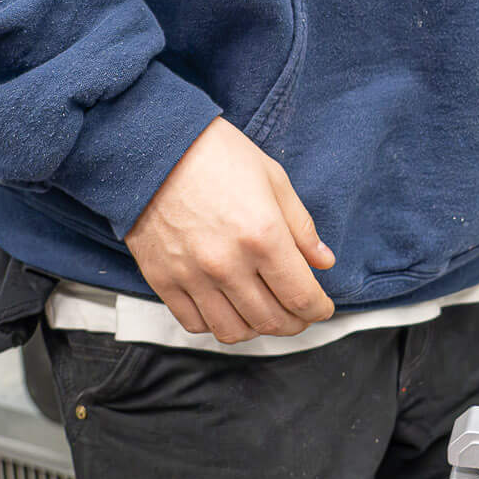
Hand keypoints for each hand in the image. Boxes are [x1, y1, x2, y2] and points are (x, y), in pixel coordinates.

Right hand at [123, 117, 335, 340]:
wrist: (155, 146)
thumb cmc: (215, 154)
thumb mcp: (273, 179)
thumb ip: (301, 227)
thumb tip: (323, 261)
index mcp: (263, 236)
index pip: (301, 296)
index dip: (318, 309)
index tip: (322, 307)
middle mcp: (228, 264)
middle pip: (271, 321)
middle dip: (295, 323)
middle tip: (300, 313)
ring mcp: (193, 276)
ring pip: (234, 331)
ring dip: (257, 329)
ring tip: (266, 313)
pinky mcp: (164, 281)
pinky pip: (196, 323)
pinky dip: (217, 324)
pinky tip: (228, 307)